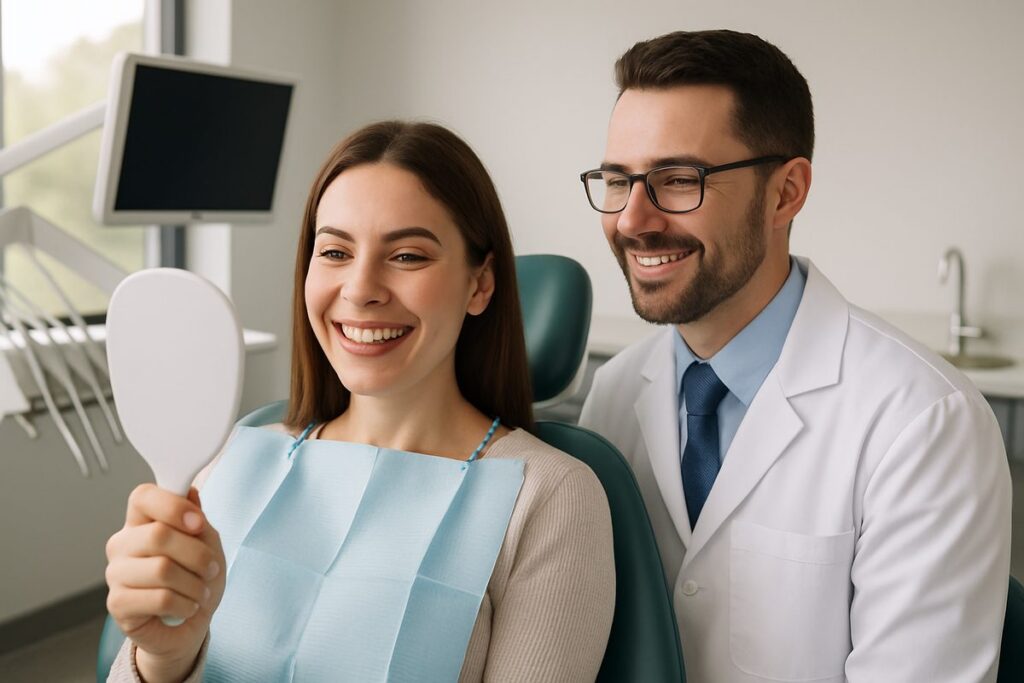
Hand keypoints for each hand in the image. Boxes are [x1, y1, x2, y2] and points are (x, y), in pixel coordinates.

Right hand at [105, 484, 225, 680]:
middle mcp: (122, 544)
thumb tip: (191, 492)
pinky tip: (188, 607)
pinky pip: (160, 598)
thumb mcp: (207, 543)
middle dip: (197, 554)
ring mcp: (115, 573)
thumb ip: (197, 519)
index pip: (143, 496)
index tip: (199, 524)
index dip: (174, 506)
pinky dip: (185, 604)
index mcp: (140, 521)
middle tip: (210, 568)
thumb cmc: (196, 577)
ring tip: (200, 592)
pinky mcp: (117, 604)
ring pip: (162, 569)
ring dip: (194, 584)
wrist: (190, 622)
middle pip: (158, 535)